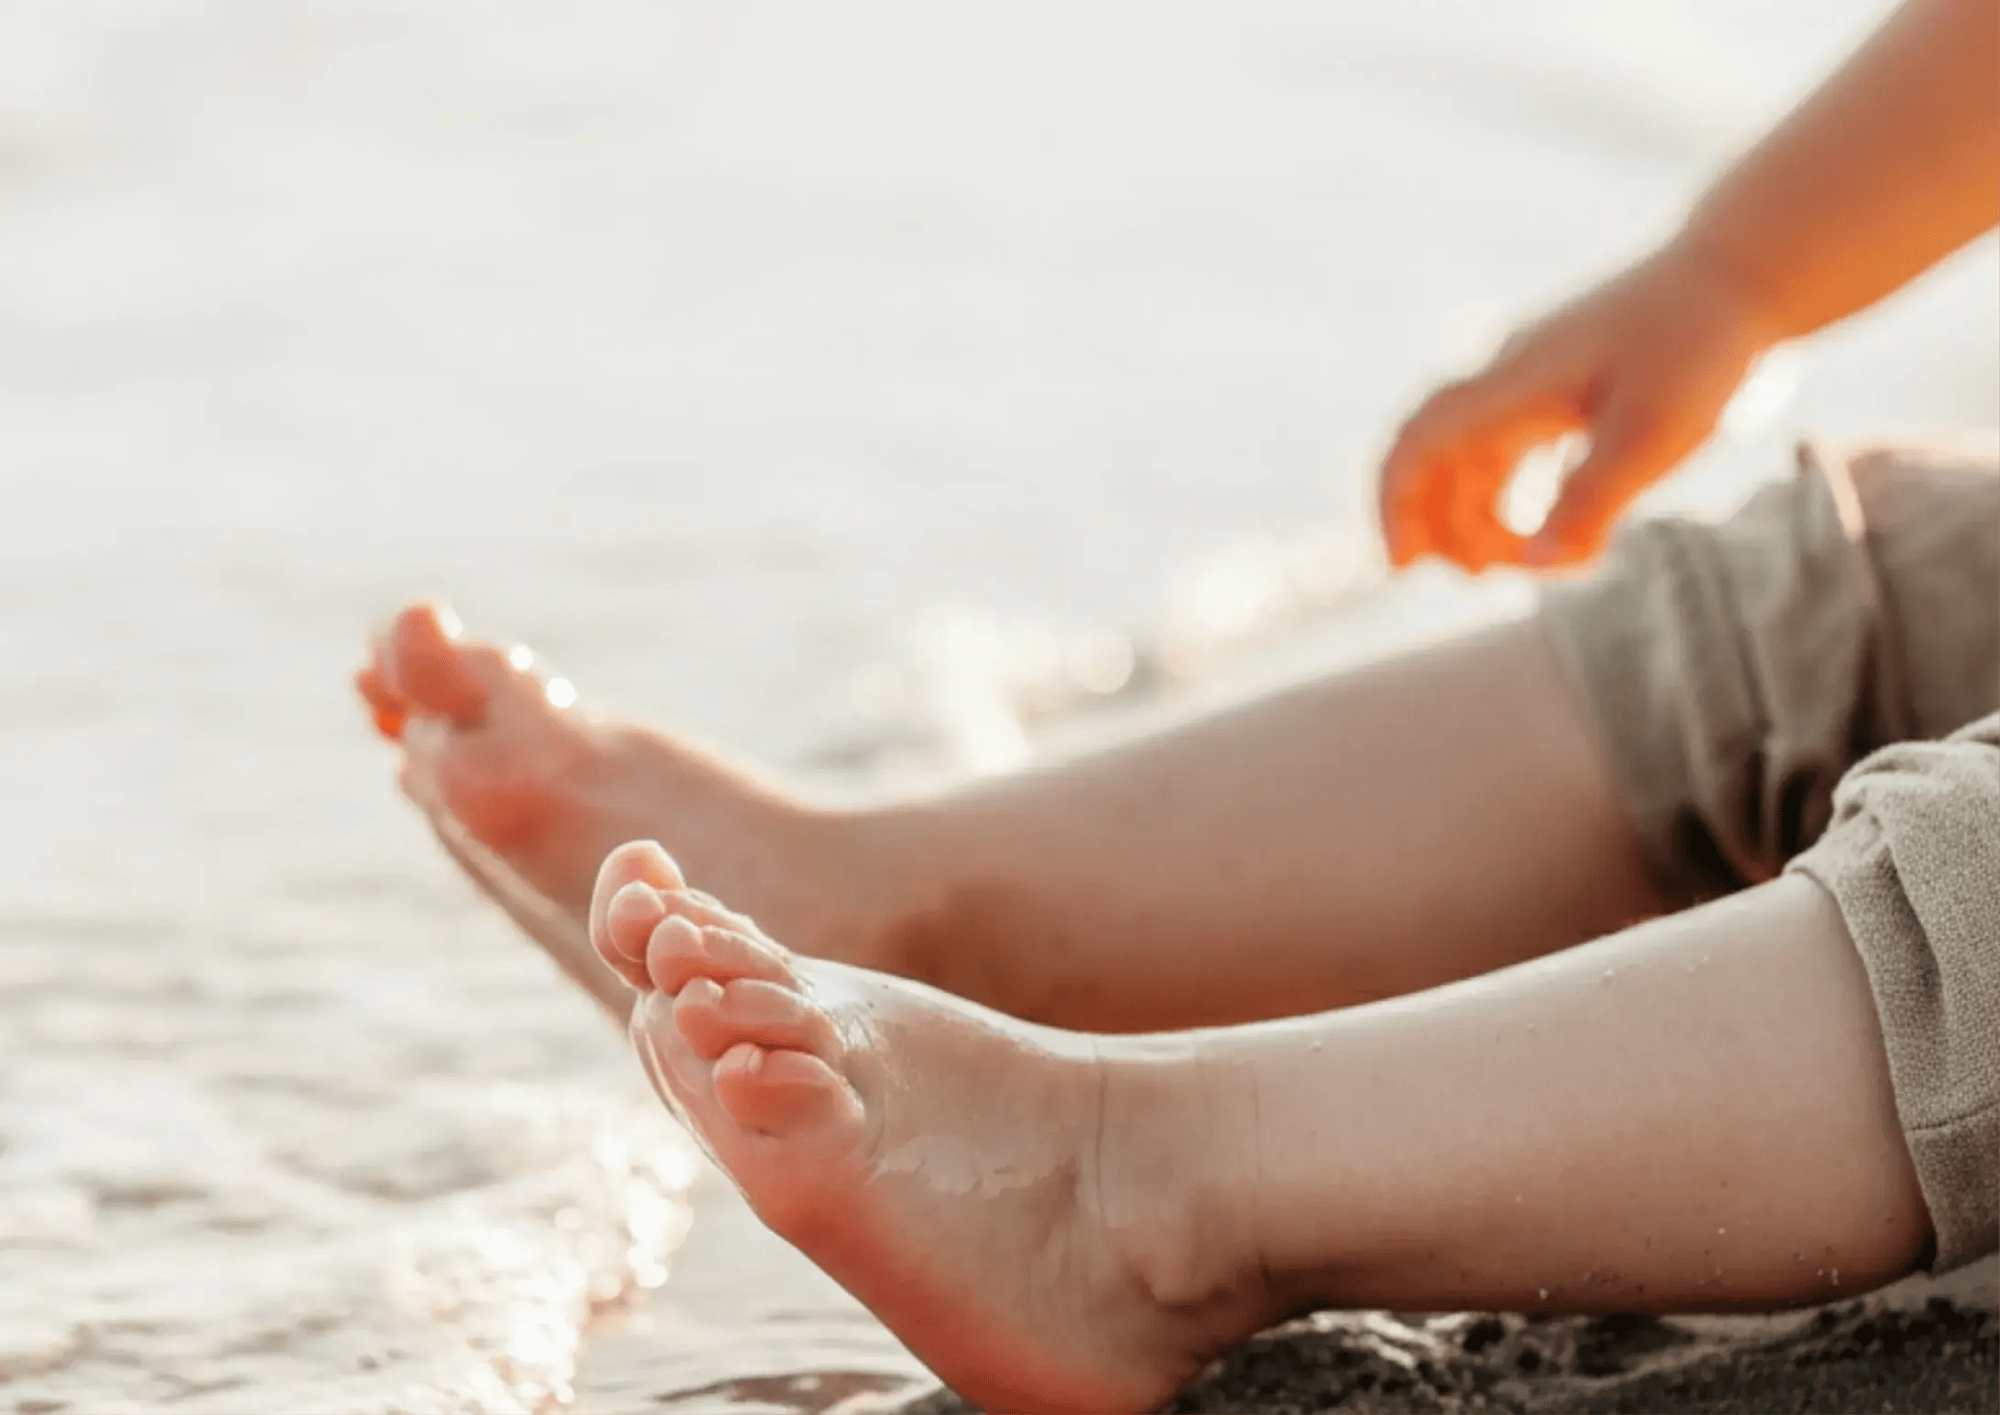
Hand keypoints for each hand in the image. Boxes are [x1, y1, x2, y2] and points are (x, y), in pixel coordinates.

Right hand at [1377, 242, 1777, 571]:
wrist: (1750, 268)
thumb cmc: (1702, 347)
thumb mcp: (1652, 435)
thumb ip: (1589, 501)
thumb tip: (1539, 564)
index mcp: (1515, 382)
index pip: (1420, 442)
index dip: (1395, 506)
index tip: (1404, 567)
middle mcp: (1510, 376)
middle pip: (1437, 457)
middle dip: (1439, 523)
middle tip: (1477, 576)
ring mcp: (1535, 376)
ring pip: (1474, 456)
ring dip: (1478, 514)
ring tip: (1509, 564)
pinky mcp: (1567, 381)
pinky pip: (1513, 445)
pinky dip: (1513, 493)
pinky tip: (1542, 525)